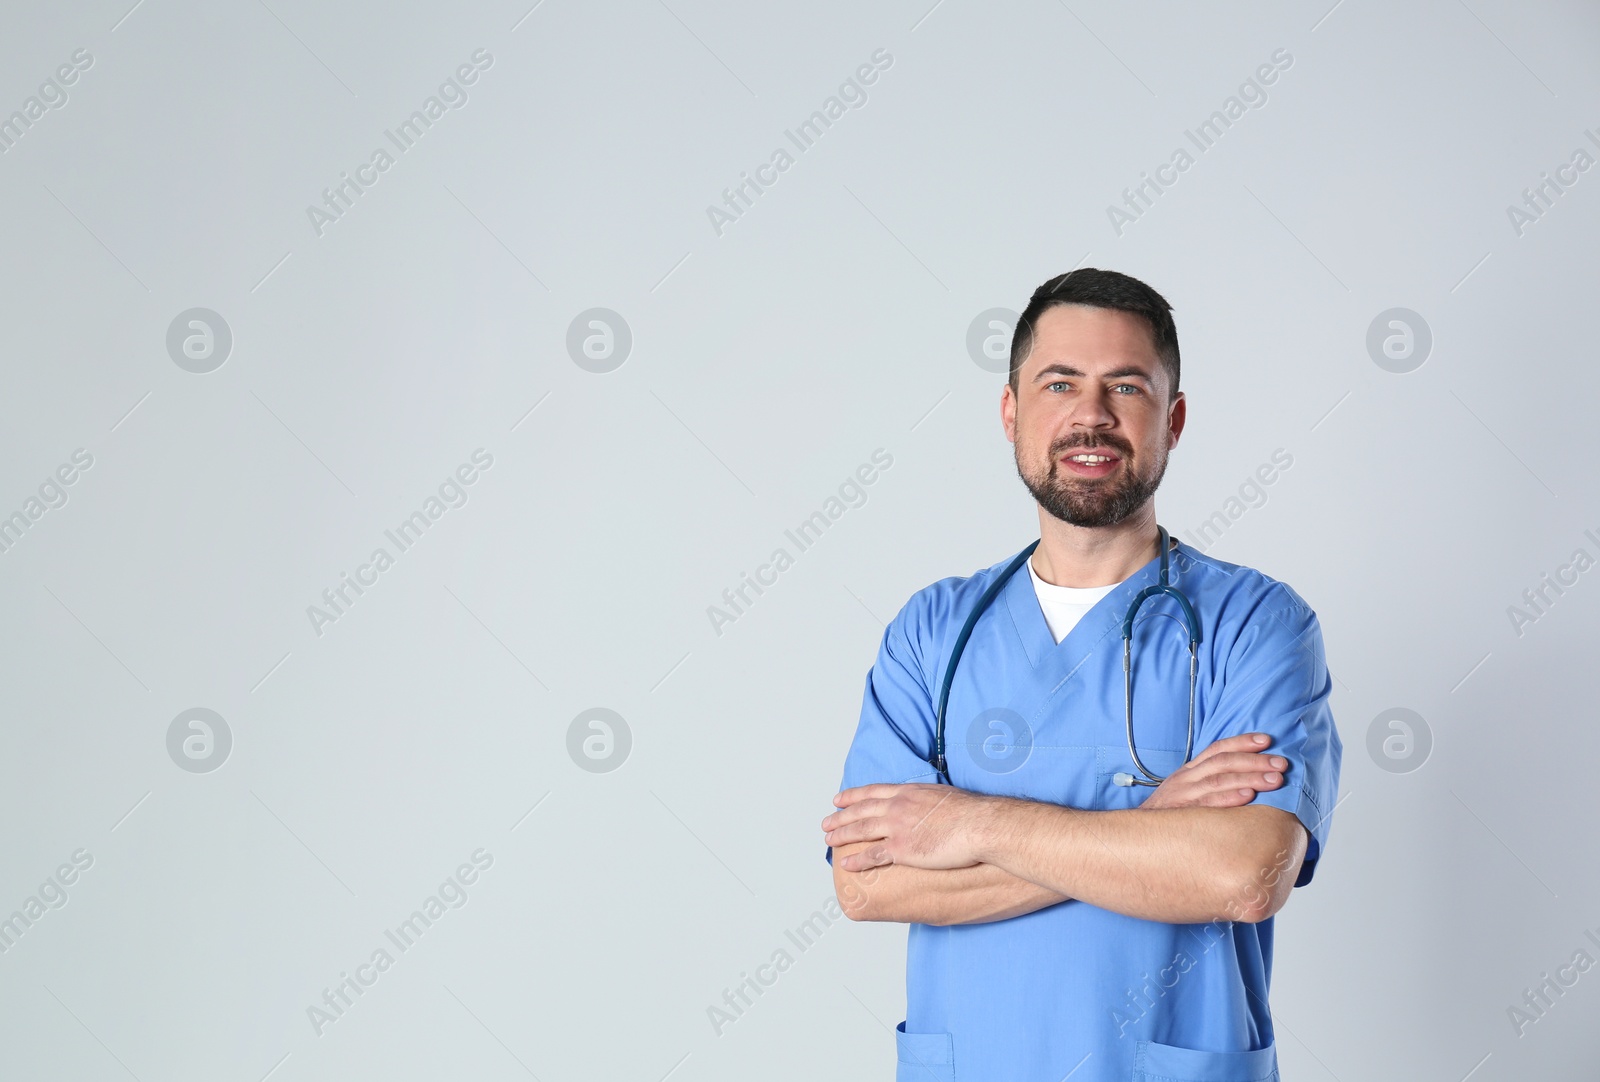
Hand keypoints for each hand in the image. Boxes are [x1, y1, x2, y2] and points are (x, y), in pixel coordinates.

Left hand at [821, 783, 991, 871]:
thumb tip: (927, 806)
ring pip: (862, 830)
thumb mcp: (943, 796)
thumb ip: (927, 800)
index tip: (839, 799)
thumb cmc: (970, 812)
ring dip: (842, 835)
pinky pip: (873, 855)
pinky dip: (857, 860)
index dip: (853, 796)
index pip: (872, 792)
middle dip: (841, 817)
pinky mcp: (902, 849)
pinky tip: (846, 864)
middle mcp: (898, 806)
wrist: (978, 825)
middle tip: (826, 822)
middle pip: (861, 810)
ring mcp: (898, 827)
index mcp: (908, 792)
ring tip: (829, 840)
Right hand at [1140, 732, 1287, 809]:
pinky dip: (1229, 798)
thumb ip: (1209, 784)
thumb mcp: (1185, 792)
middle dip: (1255, 761)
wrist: (1137, 833)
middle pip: (1224, 761)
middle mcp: (1187, 778)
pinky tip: (1248, 798)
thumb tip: (1247, 783)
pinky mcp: (1182, 812)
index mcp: (1190, 771)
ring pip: (1220, 779)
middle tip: (1281, 764)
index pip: (1218, 749)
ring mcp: (1184, 794)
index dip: (1242, 742)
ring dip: (1250, 778)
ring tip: (1275, 780)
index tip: (1266, 740)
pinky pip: (1208, 803)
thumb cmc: (1169, 814)